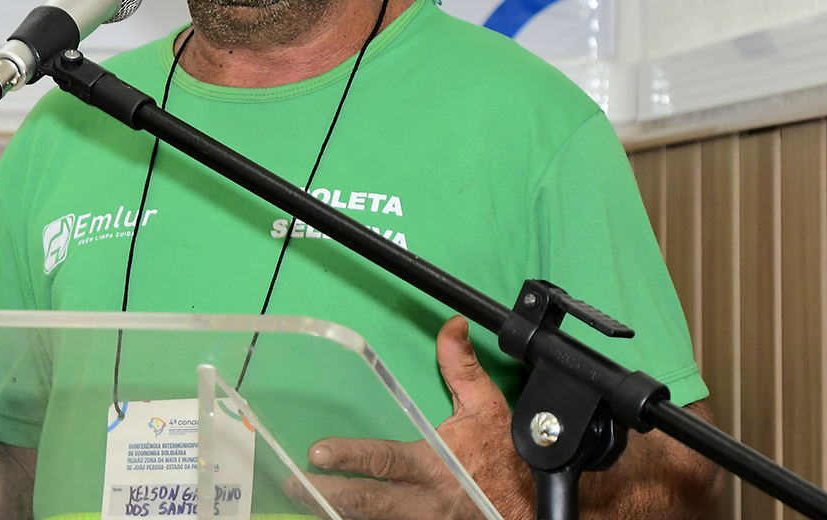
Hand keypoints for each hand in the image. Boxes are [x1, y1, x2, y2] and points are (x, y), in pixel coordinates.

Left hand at [284, 316, 532, 519]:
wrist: (532, 507)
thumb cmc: (508, 460)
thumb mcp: (487, 408)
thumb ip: (462, 367)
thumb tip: (452, 326)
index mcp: (435, 465)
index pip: (385, 460)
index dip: (350, 457)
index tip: (318, 453)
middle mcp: (424, 501)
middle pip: (368, 501)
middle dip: (327, 494)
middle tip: (294, 484)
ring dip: (336, 513)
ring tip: (303, 502)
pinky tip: (334, 516)